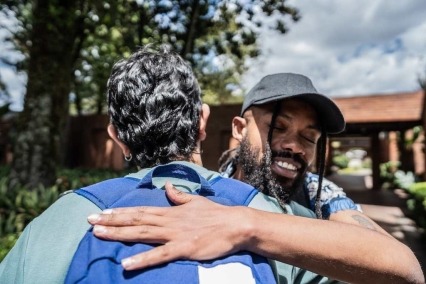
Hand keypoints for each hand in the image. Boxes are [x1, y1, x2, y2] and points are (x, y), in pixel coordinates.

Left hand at [87, 182, 250, 269]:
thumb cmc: (216, 214)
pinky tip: (127, 264)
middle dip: (112, 221)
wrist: (235, 224)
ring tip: (99, 234)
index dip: (120, 211)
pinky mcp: (184, 248)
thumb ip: (179, 196)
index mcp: (170, 211)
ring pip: (142, 234)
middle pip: (135, 220)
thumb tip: (167, 187)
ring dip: (119, 234)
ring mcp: (175, 234)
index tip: (102, 211)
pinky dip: (143, 259)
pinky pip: (160, 255)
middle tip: (89, 221)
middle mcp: (168, 221)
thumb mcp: (195, 201)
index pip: (140, 210)